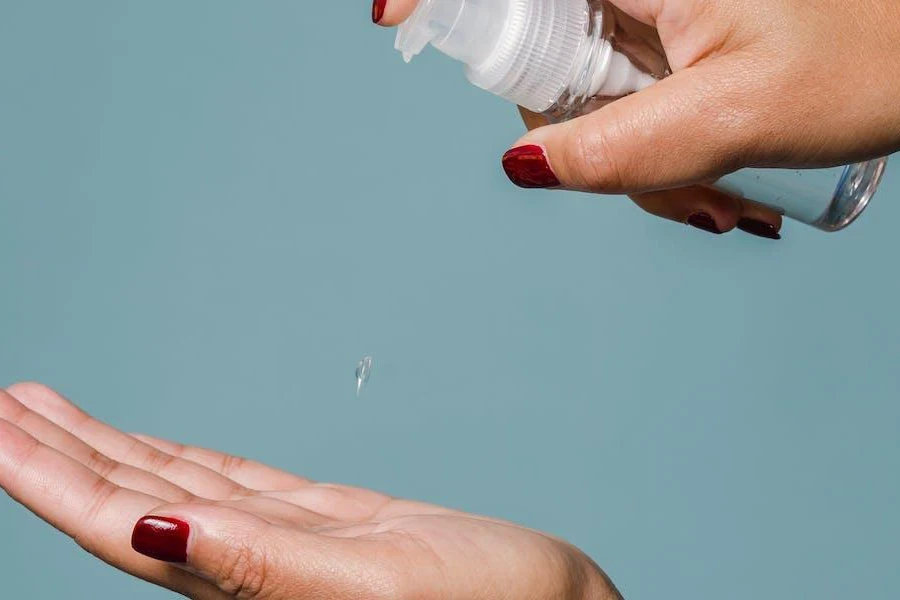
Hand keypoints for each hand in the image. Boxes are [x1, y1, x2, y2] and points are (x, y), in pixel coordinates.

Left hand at [0, 383, 618, 599]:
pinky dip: (184, 459)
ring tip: (48, 409)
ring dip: (108, 447)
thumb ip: (260, 566)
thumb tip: (157, 528)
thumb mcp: (375, 587)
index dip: (50, 477)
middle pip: (130, 500)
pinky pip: (234, 483)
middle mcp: (252, 569)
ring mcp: (287, 545)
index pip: (123, 524)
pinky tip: (155, 452)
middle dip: (59, 452)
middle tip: (5, 401)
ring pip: (175, 485)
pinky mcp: (327, 528)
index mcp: (250, 586)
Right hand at [373, 0, 899, 237]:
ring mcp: (650, 14)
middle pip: (539, 55)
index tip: (391, 20)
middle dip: (579, 139)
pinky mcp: (667, 40)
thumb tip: (523, 166)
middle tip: (675, 192)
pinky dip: (648, 155)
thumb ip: (623, 147)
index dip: (443, 0)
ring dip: (628, 164)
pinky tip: (712, 184)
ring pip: (583, 92)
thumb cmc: (875, 55)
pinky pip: (620, 101)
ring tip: (717, 197)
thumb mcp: (740, 113)